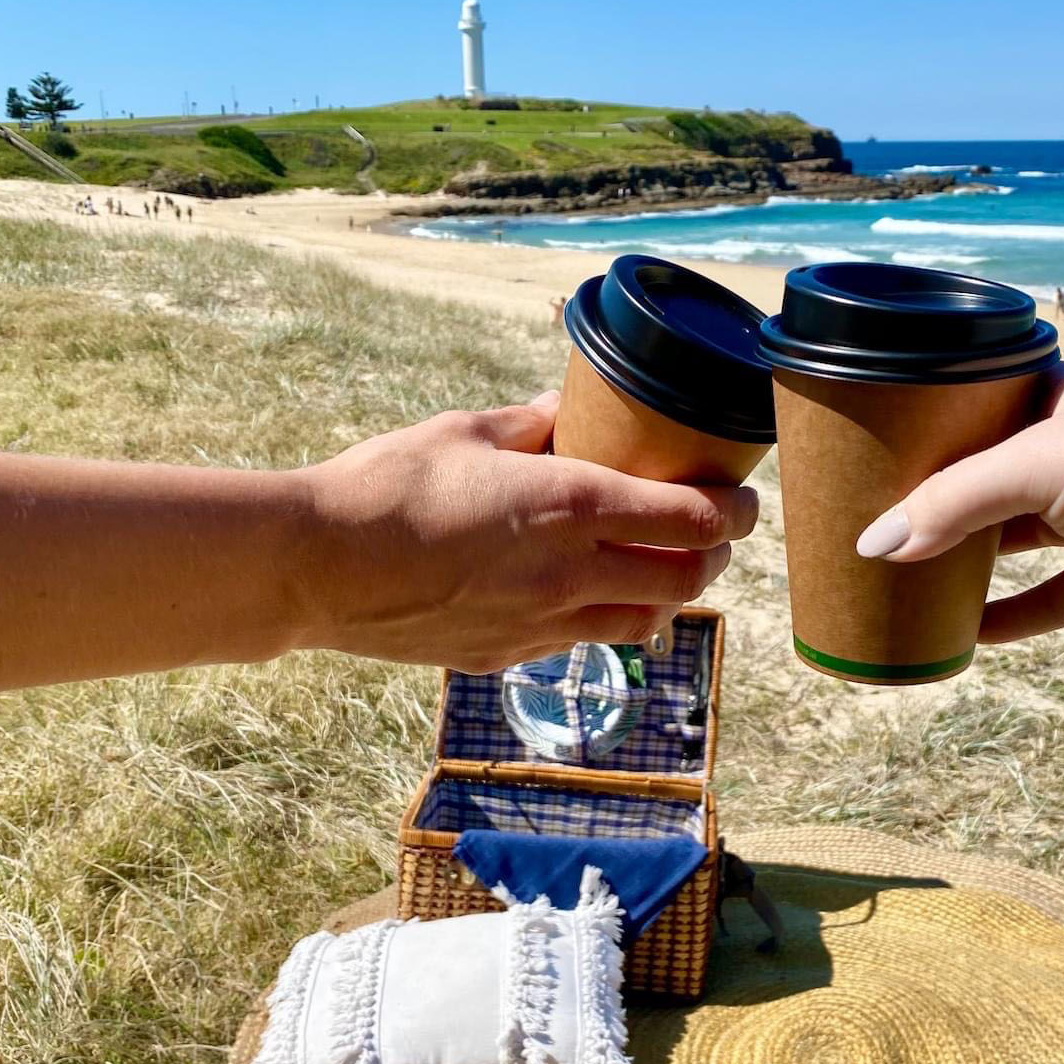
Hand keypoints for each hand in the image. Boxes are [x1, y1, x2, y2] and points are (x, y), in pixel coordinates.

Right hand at [298, 391, 757, 670]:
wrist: (316, 568)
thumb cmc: (386, 484)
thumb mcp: (465, 430)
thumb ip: (532, 421)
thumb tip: (565, 408)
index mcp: (569, 506)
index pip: (688, 518)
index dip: (734, 512)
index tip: (746, 499)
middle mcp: (569, 572)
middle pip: (684, 579)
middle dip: (716, 557)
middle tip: (717, 535)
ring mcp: (541, 623)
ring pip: (643, 622)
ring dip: (671, 596)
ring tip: (668, 569)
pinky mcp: (506, 656)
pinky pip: (582, 642)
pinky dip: (608, 619)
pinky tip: (591, 597)